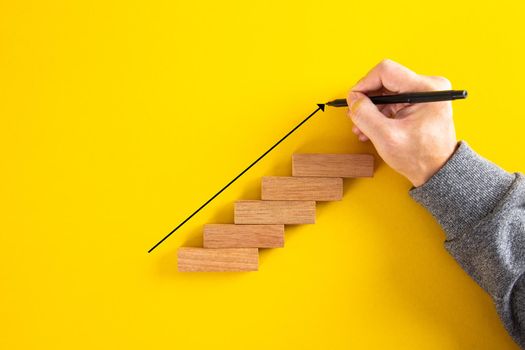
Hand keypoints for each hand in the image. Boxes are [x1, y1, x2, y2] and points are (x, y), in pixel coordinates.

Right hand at [347, 59, 457, 186]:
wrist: (437, 171)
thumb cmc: (420, 157)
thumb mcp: (386, 137)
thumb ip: (365, 115)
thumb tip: (352, 99)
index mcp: (426, 89)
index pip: (385, 71)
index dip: (364, 84)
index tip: (353, 100)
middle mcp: (428, 86)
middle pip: (385, 80)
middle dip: (367, 99)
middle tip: (355, 116)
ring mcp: (425, 94)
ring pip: (387, 91)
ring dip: (371, 109)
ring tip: (362, 127)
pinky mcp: (420, 102)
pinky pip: (393, 100)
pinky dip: (380, 113)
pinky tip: (371, 128)